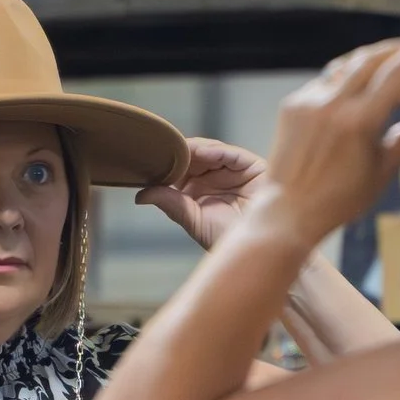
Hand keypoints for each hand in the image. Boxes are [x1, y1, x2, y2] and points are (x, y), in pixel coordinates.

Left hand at [139, 138, 267, 249]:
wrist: (259, 250)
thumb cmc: (228, 240)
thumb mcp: (193, 221)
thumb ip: (170, 204)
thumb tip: (140, 196)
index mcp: (202, 190)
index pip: (182, 170)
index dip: (168, 164)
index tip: (150, 162)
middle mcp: (218, 177)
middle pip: (195, 157)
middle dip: (179, 154)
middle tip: (162, 151)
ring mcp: (234, 171)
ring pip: (210, 151)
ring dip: (193, 149)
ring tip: (179, 151)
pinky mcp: (252, 166)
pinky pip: (231, 153)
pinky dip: (215, 151)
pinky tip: (200, 153)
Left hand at [251, 34, 399, 245]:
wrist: (289, 211)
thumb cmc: (339, 199)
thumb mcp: (382, 170)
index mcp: (359, 120)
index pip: (397, 73)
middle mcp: (332, 104)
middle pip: (371, 58)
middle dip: (397, 48)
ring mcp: (309, 101)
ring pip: (346, 65)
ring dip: (369, 61)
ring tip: (387, 64)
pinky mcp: (292, 105)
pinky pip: (324, 83)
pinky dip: (343, 81)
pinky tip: (353, 91)